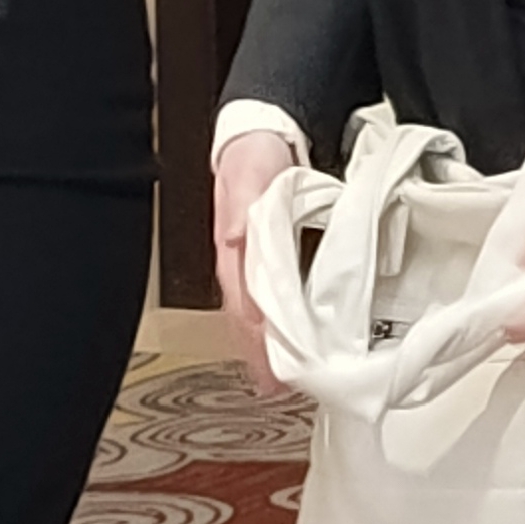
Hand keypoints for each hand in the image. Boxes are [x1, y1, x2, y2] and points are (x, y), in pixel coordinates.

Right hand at [210, 131, 301, 390]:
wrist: (263, 134)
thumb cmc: (254, 156)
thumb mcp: (250, 173)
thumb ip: (242, 207)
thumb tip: (234, 239)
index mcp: (233, 248)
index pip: (245, 299)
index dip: (257, 333)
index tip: (270, 364)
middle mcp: (241, 263)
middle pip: (247, 317)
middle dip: (260, 354)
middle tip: (275, 389)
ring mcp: (256, 264)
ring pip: (258, 314)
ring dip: (268, 347)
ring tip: (282, 382)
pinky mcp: (274, 259)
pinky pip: (273, 300)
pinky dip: (280, 326)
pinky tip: (291, 344)